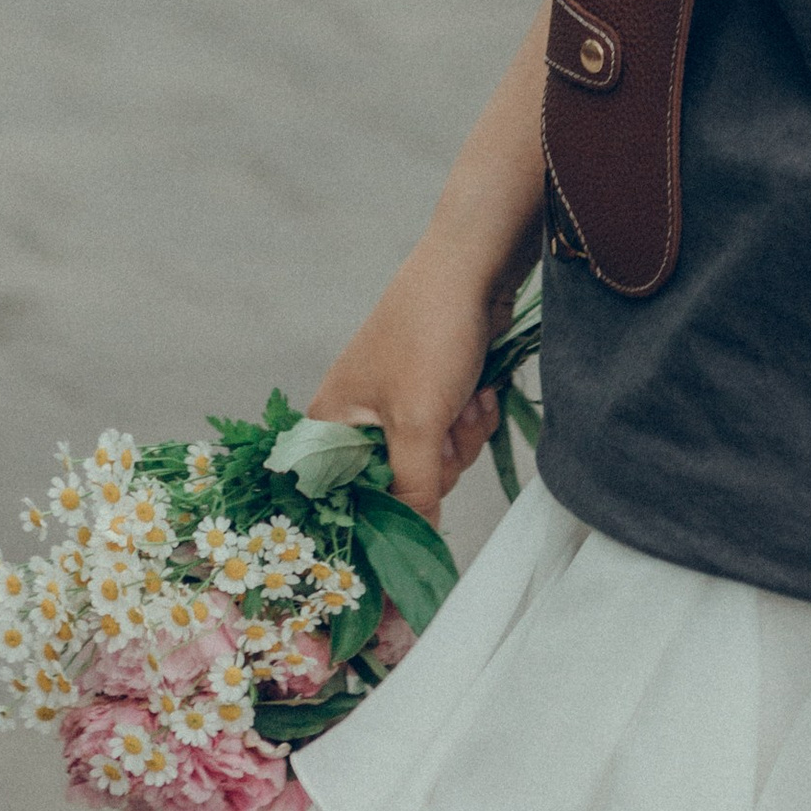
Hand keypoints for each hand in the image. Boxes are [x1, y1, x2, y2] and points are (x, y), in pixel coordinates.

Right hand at [309, 237, 511, 522]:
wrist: (474, 267)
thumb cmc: (430, 335)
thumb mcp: (418, 424)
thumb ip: (412, 491)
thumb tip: (413, 543)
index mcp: (331, 425)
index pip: (348, 501)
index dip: (384, 517)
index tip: (413, 526)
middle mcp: (356, 418)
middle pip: (401, 485)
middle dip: (439, 458)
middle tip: (448, 421)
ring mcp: (395, 405)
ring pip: (435, 462)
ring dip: (462, 434)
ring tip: (467, 393)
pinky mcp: (430, 394)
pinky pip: (453, 435)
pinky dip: (473, 416)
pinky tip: (479, 387)